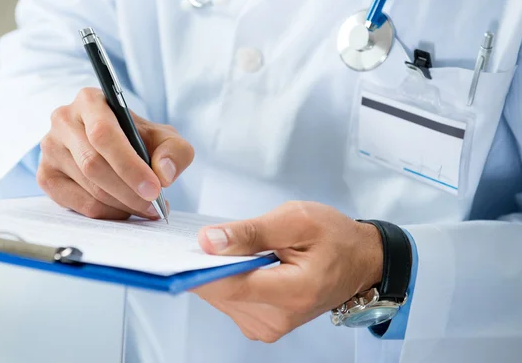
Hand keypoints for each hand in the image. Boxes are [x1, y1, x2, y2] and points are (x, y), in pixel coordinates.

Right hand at [37, 87, 193, 219]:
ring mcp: (49, 149)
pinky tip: (124, 209)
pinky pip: (78, 204)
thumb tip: (163, 174)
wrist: (119, 148)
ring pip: (88, 187)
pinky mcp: (46, 176)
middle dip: (129, 191)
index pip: (103, 134)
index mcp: (90, 101)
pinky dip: (107, 213)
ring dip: (122, 204)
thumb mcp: (165, 138)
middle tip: (155, 206)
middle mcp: (63, 120)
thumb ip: (174, 151)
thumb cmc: (140, 139)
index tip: (154, 189)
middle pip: (93, 164)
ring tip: (146, 208)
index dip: (130, 165)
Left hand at [193, 201, 382, 342]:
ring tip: (235, 248)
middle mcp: (277, 319)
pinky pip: (229, 301)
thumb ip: (250, 232)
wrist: (360, 261)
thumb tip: (207, 241)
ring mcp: (269, 326)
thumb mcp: (296, 219)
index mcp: (293, 292)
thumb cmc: (334, 237)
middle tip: (213, 236)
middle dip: (208, 263)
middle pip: (219, 293)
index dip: (200, 265)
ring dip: (217, 271)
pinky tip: (242, 263)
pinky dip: (227, 280)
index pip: (229, 286)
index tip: (185, 245)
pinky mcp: (262, 325)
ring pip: (219, 297)